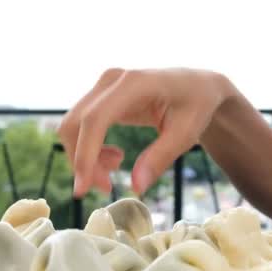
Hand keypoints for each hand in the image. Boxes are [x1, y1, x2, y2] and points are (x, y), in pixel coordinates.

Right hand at [58, 68, 232, 196]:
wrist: (197, 86)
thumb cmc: (196, 105)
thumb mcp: (186, 133)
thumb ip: (160, 158)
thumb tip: (136, 187)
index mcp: (133, 83)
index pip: (95, 119)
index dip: (84, 155)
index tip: (82, 189)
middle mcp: (111, 80)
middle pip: (75, 124)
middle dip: (83, 162)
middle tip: (107, 187)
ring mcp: (103, 86)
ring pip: (74, 127)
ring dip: (86, 158)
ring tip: (114, 173)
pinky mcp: (100, 97)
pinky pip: (82, 126)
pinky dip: (90, 149)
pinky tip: (114, 158)